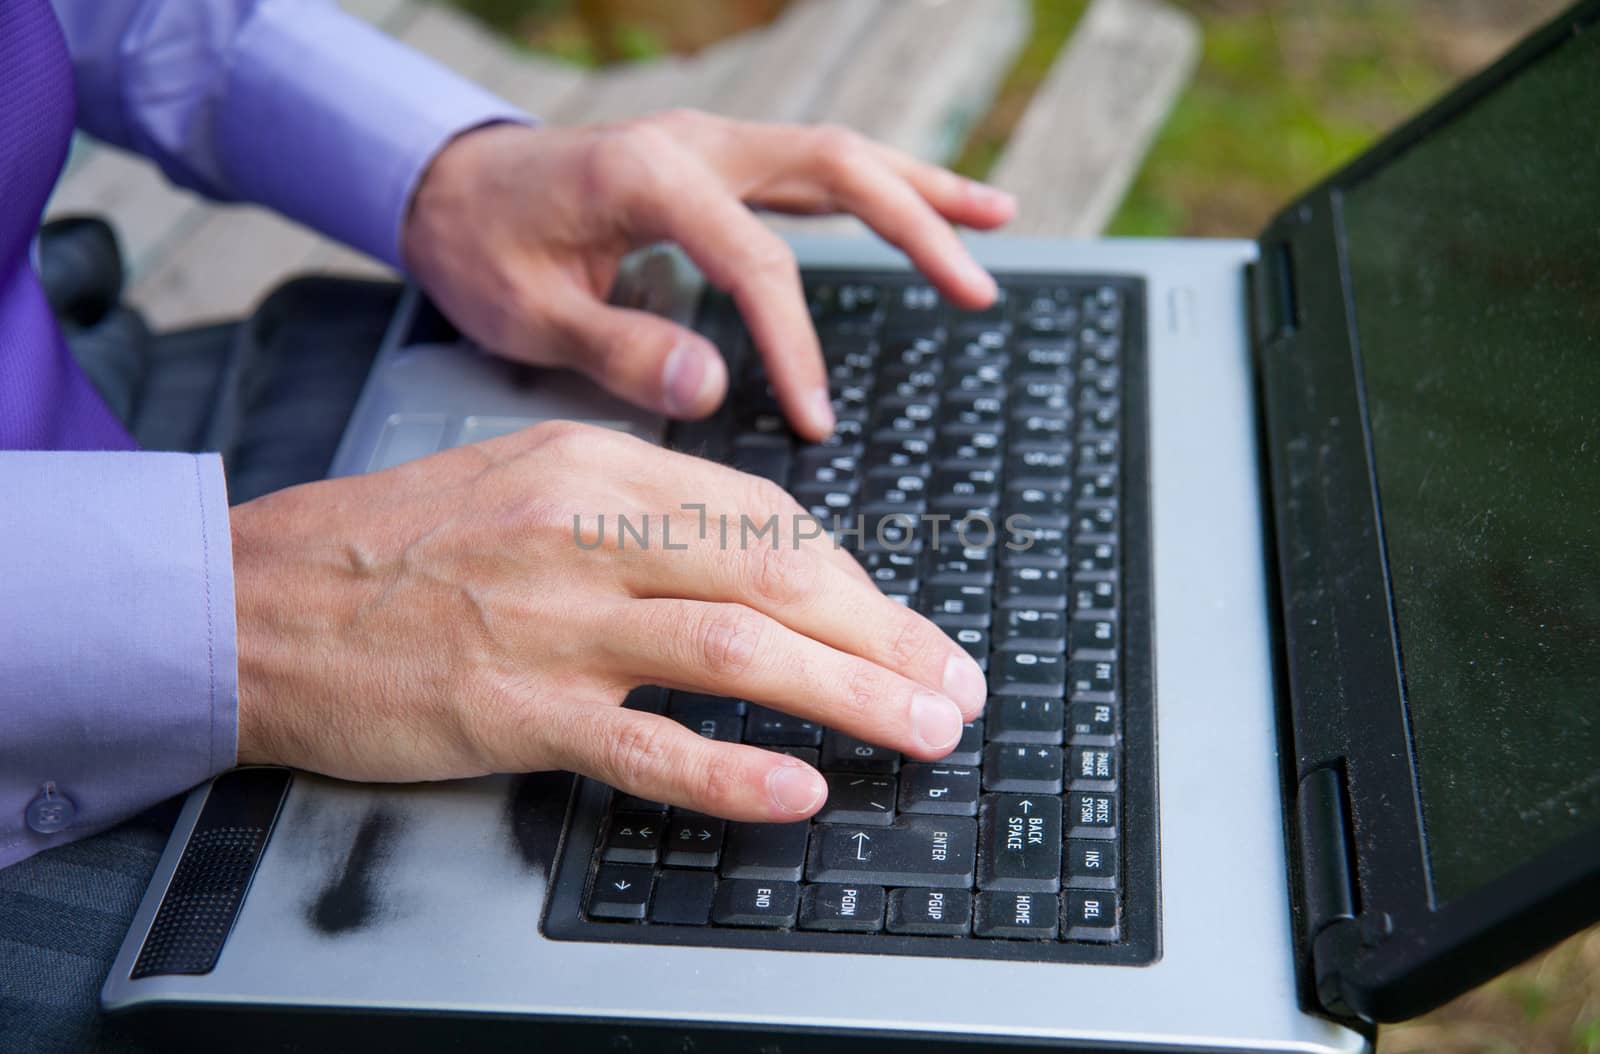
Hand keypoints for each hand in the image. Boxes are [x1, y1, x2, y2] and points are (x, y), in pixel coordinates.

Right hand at [231, 421, 987, 818]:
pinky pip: (644, 747)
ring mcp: (549, 622)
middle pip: (776, 580)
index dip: (857, 583)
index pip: (766, 521)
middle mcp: (586, 533)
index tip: (906, 628)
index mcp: (597, 468)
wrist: (253, 601)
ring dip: (850, 697)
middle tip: (955, 685)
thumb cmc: (393, 546)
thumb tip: (758, 565)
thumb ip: (638, 515)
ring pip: (736, 653)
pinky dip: (731, 773)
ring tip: (925, 732)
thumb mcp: (525, 486)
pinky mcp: (509, 710)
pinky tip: (799, 794)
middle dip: (887, 637)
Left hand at [401, 111, 1015, 440]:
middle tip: (977, 292)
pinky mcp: (719, 160)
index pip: (755, 261)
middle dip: (916, 227)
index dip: (797, 346)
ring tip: (999, 223)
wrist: (445, 183)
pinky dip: (882, 185)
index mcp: (647, 174)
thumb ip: (619, 346)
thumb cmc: (479, 247)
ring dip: (922, 188)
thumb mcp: (526, 310)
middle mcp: (695, 143)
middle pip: (835, 167)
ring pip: (841, 152)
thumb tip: (711, 387)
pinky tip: (934, 206)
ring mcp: (713, 143)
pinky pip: (817, 165)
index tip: (820, 420)